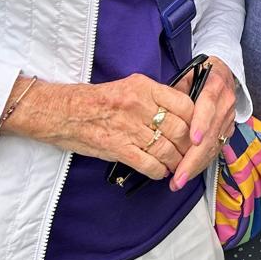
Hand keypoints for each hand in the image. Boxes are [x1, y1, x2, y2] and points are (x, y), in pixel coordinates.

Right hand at [2, 74, 195, 180]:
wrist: (62, 112)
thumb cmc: (97, 100)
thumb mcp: (129, 87)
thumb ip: (155, 97)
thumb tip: (182, 110)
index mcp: (144, 87)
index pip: (185, 103)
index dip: (197, 121)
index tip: (198, 130)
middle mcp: (139, 105)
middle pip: (179, 129)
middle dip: (188, 146)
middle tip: (190, 153)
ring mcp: (128, 127)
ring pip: (166, 149)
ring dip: (176, 161)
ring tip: (177, 165)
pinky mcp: (117, 148)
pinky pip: (148, 163)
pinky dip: (158, 171)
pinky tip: (160, 172)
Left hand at [169, 56, 238, 190]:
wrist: (223, 73)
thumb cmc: (198, 74)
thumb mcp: (185, 76)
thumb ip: (174, 94)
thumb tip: (159, 114)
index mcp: (214, 86)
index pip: (208, 106)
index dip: (202, 124)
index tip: (193, 141)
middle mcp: (226, 104)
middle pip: (212, 135)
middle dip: (194, 159)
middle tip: (178, 177)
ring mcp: (229, 119)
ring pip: (214, 146)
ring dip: (196, 166)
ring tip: (178, 181)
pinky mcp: (229, 130)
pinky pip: (216, 150)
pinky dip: (201, 163)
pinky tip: (188, 173)